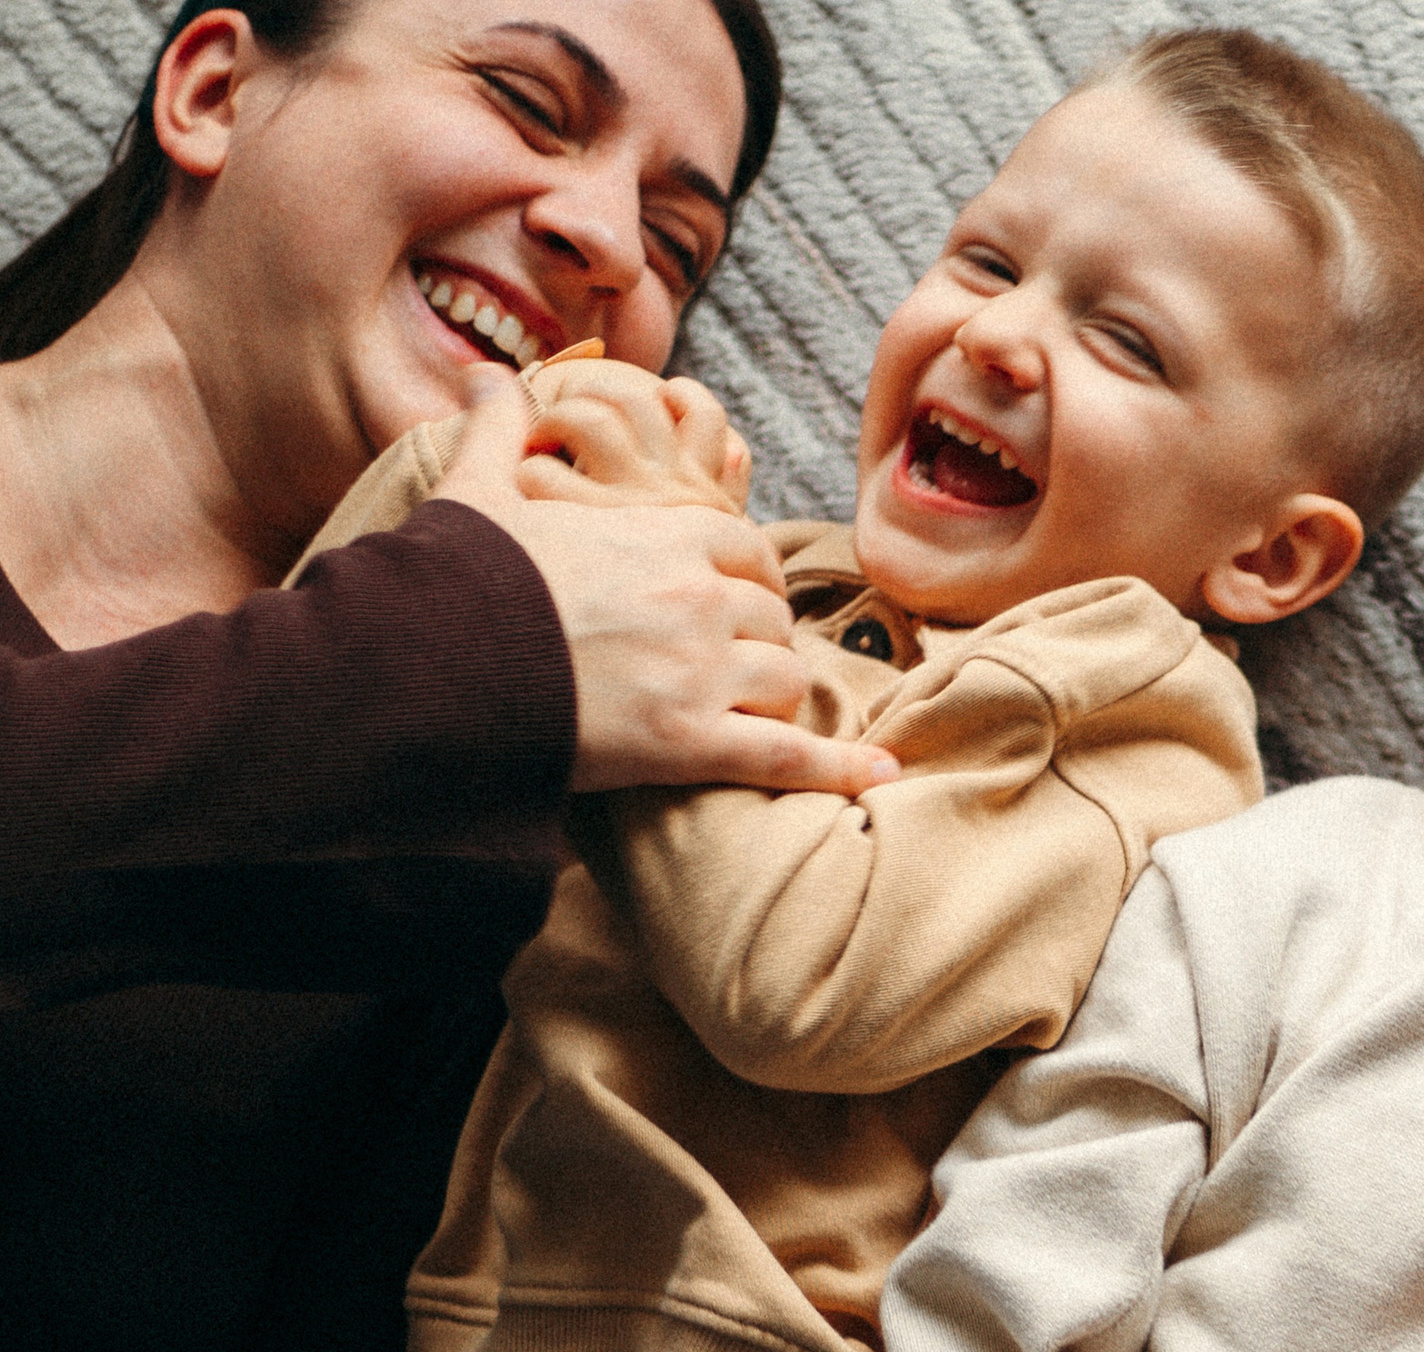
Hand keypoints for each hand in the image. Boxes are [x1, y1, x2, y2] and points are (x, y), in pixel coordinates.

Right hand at [433, 366, 897, 794]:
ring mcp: (698, 672)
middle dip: (757, 646)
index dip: (751, 581)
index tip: (742, 602)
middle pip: (771, 620)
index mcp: (664, 536)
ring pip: (785, 682)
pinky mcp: (689, 744)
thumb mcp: (477, 494)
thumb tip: (490, 376)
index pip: (747, 552)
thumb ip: (499, 432)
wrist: (422, 673)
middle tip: (730, 673)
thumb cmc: (449, 586)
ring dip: (774, 702)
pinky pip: (786, 756)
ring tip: (751, 721)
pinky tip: (878, 781)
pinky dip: (835, 770)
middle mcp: (696, 598)